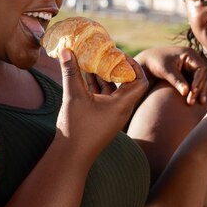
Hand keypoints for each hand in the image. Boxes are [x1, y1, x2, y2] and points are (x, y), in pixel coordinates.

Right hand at [55, 49, 148, 163]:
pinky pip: (104, 97)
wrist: (71, 157)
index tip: (119, 55)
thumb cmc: (76, 128)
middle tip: (106, 54)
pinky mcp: (102, 118)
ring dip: (105, 75)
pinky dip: (97, 85)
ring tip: (93, 60)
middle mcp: (121, 109)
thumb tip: (66, 50)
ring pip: (113, 89)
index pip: (140, 81)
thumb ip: (70, 72)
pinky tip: (84, 74)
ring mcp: (112, 114)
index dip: (134, 66)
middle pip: (127, 83)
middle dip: (117, 67)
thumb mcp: (73, 97)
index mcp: (122, 105)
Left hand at [135, 46, 206, 105]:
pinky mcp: (189, 72)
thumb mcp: (166, 71)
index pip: (200, 68)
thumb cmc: (156, 63)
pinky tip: (199, 99)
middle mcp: (193, 59)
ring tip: (201, 102)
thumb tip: (186, 92)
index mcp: (189, 54)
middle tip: (192, 101)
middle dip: (199, 88)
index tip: (192, 91)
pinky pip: (197, 82)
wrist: (148, 62)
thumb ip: (176, 80)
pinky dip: (197, 90)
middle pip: (203, 75)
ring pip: (201, 79)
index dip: (198, 80)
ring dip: (200, 90)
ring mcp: (192, 65)